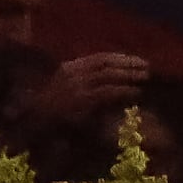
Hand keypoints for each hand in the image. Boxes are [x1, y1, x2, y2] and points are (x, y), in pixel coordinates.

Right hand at [5, 53, 151, 136]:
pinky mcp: (83, 101)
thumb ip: (85, 85)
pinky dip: (124, 91)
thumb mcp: (67, 93)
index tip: (134, 59)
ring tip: (146, 76)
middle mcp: (73, 73)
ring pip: (109, 75)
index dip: (119, 57)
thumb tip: (107, 84)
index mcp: (70, 68)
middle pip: (106, 62)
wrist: (36, 125)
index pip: (99, 57)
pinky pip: (108, 92)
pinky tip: (136, 92)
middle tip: (146, 65)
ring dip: (130, 75)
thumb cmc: (51, 114)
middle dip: (128, 63)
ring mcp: (78, 86)